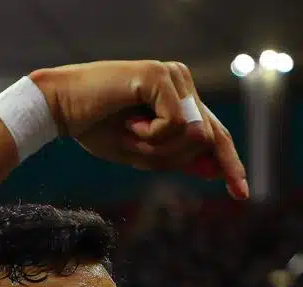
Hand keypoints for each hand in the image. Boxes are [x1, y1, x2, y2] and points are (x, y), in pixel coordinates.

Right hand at [31, 60, 248, 197]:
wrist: (60, 109)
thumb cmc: (97, 128)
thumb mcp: (144, 153)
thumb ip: (178, 158)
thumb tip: (215, 168)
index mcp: (181, 96)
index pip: (216, 134)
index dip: (230, 164)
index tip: (241, 194)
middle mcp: (182, 81)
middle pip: (207, 139)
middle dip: (172, 157)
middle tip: (133, 144)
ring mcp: (174, 76)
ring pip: (195, 134)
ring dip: (159, 147)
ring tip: (129, 132)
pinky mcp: (160, 75)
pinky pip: (176, 124)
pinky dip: (151, 135)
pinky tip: (129, 123)